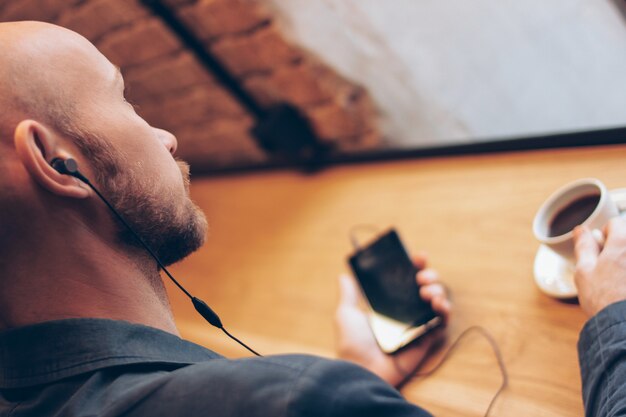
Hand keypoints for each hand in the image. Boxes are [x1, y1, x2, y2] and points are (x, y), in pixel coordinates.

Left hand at [334, 254, 450, 386]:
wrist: (362, 370)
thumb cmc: (352, 344)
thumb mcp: (346, 314)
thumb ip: (348, 295)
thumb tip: (343, 275)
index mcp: (387, 304)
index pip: (405, 280)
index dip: (414, 267)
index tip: (417, 257)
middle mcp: (404, 312)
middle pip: (425, 286)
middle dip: (429, 275)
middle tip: (421, 277)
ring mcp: (417, 324)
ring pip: (437, 299)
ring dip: (437, 289)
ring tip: (426, 292)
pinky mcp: (427, 338)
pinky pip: (442, 321)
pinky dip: (445, 310)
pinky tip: (438, 304)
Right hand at [574, 218, 625, 316]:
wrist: (624, 325)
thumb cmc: (603, 299)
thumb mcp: (584, 270)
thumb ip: (584, 246)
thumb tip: (581, 230)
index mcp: (622, 242)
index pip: (615, 223)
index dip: (604, 234)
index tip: (600, 249)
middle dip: (618, 248)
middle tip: (610, 267)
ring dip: (623, 263)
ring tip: (619, 281)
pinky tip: (623, 289)